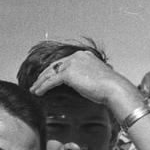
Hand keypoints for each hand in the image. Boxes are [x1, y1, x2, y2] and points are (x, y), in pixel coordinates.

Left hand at [28, 50, 142, 114]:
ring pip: (50, 73)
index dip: (53, 71)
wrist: (115, 89)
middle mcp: (76, 57)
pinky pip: (51, 81)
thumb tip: (82, 85)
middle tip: (36, 84)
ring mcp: (71, 64)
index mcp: (83, 56)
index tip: (47, 79)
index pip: (63, 63)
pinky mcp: (68, 73)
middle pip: (54, 66)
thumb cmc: (110, 88)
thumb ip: (86, 77)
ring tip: (34, 90)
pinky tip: (38, 92)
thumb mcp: (97, 78)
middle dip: (44, 76)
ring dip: (40, 82)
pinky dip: (43, 87)